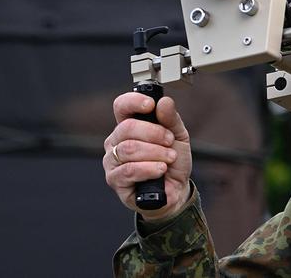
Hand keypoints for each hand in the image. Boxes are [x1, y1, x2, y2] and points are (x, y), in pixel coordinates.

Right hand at [103, 93, 191, 221]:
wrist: (177, 189)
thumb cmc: (173, 161)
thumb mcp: (178, 136)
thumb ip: (171, 118)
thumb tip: (164, 102)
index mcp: (128, 125)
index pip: (121, 106)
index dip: (134, 102)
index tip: (150, 105)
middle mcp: (116, 141)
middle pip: (127, 128)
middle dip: (154, 133)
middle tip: (170, 141)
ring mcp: (112, 160)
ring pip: (129, 149)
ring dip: (155, 153)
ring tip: (169, 158)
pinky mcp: (114, 180)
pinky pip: (129, 170)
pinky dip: (150, 168)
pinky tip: (161, 170)